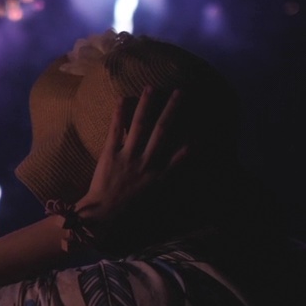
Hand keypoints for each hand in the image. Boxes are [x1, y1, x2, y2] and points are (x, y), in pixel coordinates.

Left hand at [75, 86, 189, 228]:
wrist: (102, 218)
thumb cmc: (129, 213)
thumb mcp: (156, 201)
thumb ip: (169, 183)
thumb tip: (183, 166)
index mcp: (160, 176)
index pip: (183, 154)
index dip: (195, 137)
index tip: (203, 121)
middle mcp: (147, 163)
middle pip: (163, 131)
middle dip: (172, 110)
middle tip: (179, 92)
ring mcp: (128, 157)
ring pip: (140, 125)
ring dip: (147, 105)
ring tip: (151, 87)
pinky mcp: (110, 155)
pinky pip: (115, 131)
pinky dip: (119, 114)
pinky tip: (123, 99)